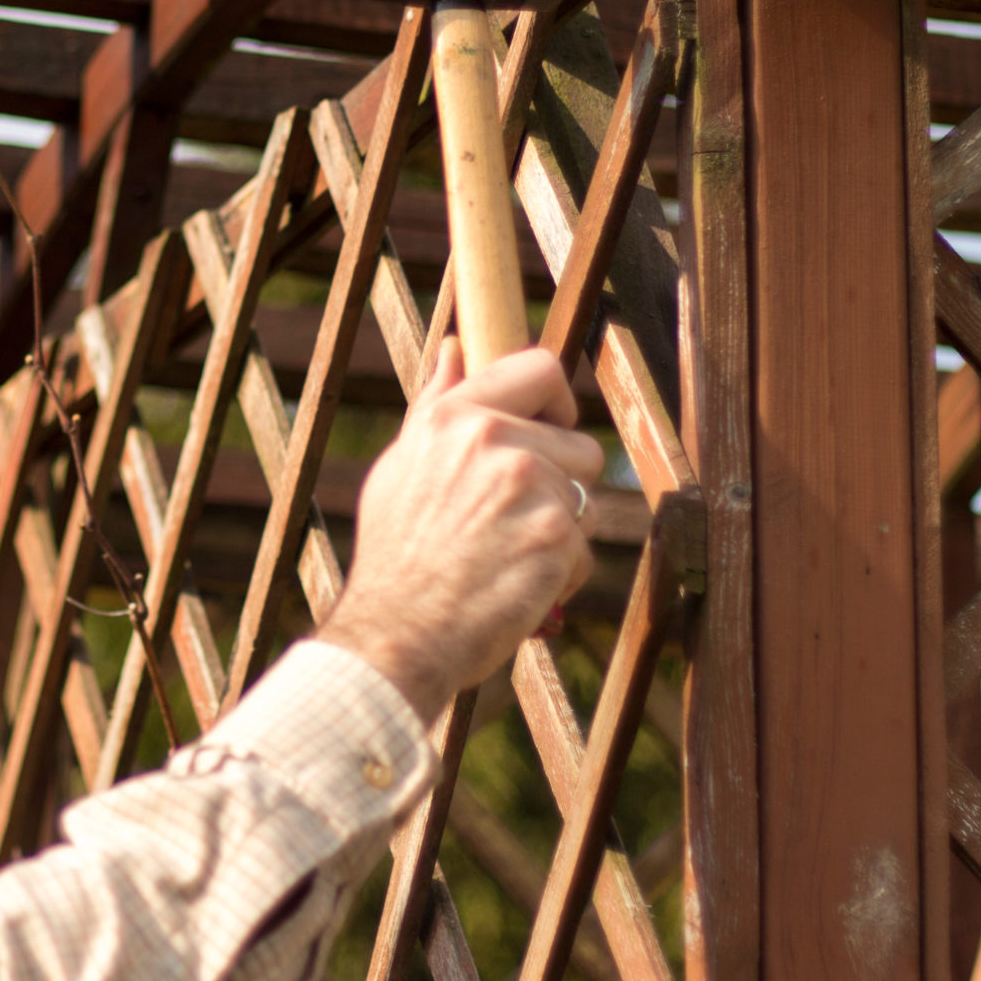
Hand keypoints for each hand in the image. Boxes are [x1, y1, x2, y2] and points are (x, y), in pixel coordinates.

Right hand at [319, 343, 603, 723]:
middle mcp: (494, 440)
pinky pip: (582, 551)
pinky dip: (557, 578)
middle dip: (560, 488)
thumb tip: (455, 347)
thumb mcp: (402, 465)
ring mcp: (530, 487)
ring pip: (584, 502)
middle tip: (509, 526)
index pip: (543, 369)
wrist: (396, 633)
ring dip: (557, 535)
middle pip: (580, 447)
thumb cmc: (396, 553)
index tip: (547, 434)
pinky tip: (513, 589)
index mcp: (456, 415)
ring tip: (503, 559)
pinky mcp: (556, 536)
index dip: (556, 405)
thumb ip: (437, 402)